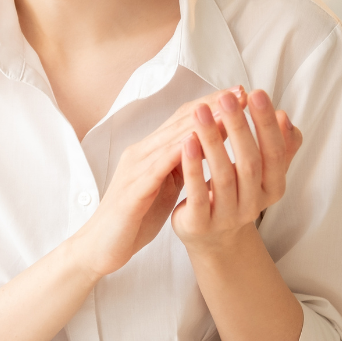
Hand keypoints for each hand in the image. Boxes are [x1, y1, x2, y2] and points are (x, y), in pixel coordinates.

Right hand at [66, 87, 245, 280]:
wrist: (100, 247)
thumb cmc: (135, 217)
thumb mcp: (163, 186)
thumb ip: (178, 166)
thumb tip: (205, 150)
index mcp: (149, 152)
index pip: (182, 120)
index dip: (211, 106)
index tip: (240, 96)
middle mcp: (140, 153)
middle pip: (179, 122)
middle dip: (211, 106)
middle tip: (241, 93)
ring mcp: (134, 170)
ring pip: (170, 140)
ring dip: (200, 124)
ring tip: (228, 112)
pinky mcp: (132, 191)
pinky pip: (157, 168)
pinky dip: (177, 153)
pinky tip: (196, 144)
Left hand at [171, 88, 302, 252]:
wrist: (213, 239)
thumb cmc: (236, 193)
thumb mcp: (261, 173)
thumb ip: (277, 147)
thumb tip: (285, 117)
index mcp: (273, 187)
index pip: (274, 152)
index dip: (266, 124)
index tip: (256, 94)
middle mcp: (254, 203)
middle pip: (250, 162)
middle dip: (239, 127)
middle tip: (228, 98)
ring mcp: (228, 216)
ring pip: (223, 176)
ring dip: (212, 141)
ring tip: (200, 112)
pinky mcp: (201, 224)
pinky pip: (198, 194)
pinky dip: (193, 167)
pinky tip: (186, 141)